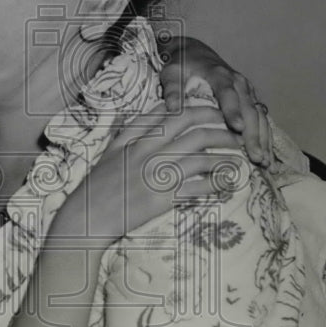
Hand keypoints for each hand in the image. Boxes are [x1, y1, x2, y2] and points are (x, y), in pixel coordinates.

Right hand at [52, 104, 241, 241]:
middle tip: (236, 135)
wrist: (87, 216)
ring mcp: (156, 176)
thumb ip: (132, 129)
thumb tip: (158, 110)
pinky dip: (215, 185)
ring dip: (224, 158)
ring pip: (201, 159)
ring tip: (238, 160)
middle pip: (194, 132)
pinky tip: (226, 185)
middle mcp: (148, 153)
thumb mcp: (111, 150)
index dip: (200, 110)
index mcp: (136, 138)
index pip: (174, 114)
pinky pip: (196, 188)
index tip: (215, 112)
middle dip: (221, 130)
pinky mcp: (161, 199)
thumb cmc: (98, 184)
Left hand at [159, 36, 271, 166]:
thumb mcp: (171, 73)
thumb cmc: (180, 64)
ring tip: (266, 164)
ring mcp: (247, 91)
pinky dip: (266, 138)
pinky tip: (268, 158)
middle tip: (255, 158)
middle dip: (254, 134)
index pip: (228, 93)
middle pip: (249, 110)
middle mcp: (238, 82)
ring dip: (264, 140)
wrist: (193, 52)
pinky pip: (262, 119)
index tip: (238, 128)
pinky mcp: (250, 99)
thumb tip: (172, 108)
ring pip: (260, 116)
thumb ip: (173, 89)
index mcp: (218, 75)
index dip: (233, 111)